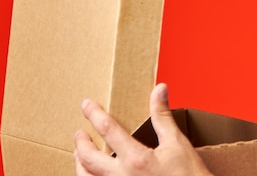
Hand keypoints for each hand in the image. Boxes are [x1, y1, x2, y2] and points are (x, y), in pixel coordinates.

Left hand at [74, 83, 212, 175]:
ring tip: (80, 155)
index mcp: (136, 160)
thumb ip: (162, 116)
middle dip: (81, 144)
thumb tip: (159, 90)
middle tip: (79, 134)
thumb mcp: (177, 143)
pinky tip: (94, 174)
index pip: (108, 130)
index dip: (94, 114)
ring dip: (79, 165)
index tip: (86, 105)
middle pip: (88, 159)